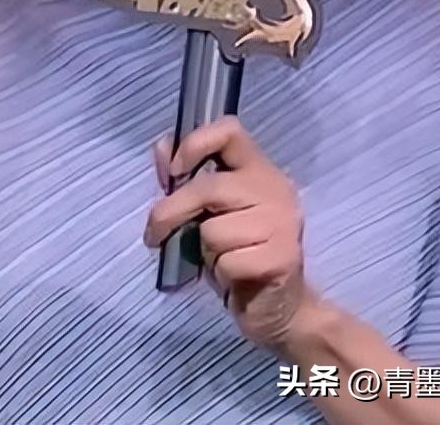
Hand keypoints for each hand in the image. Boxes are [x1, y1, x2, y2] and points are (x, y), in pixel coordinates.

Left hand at [145, 116, 311, 350]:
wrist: (279, 308)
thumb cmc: (238, 254)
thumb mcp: (207, 214)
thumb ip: (186, 180)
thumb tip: (161, 146)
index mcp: (258, 170)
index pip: (229, 131)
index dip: (195, 143)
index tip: (175, 170)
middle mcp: (276, 190)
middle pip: (209, 188)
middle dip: (171, 213)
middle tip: (155, 234)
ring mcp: (283, 224)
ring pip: (213, 230)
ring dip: (205, 251)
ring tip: (222, 258)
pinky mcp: (282, 258)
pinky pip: (227, 261)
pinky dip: (221, 274)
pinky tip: (237, 277)